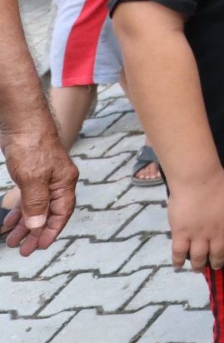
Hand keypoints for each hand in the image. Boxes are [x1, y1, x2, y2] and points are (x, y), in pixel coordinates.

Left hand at [1, 128, 76, 254]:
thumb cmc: (31, 145)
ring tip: (11, 239)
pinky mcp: (31, 172)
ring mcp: (45, 176)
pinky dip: (19, 210)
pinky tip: (10, 219)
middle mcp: (57, 181)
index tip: (37, 247)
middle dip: (34, 232)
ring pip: (36, 206)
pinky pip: (27, 197)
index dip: (50, 232)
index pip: (61, 213)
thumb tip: (36, 226)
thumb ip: (36, 203)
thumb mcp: (33, 178)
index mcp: (64, 182)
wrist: (21, 121)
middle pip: (48, 213)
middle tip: (22, 249)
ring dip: (24, 224)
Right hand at [166, 168, 223, 270]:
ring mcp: (198, 235)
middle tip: (213, 266)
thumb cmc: (217, 184)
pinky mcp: (181, 233)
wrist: (197, 179)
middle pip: (218, 254)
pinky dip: (178, 261)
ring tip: (198, 268)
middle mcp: (216, 233)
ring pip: (199, 258)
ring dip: (199, 265)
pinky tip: (179, 265)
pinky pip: (179, 253)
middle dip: (216, 263)